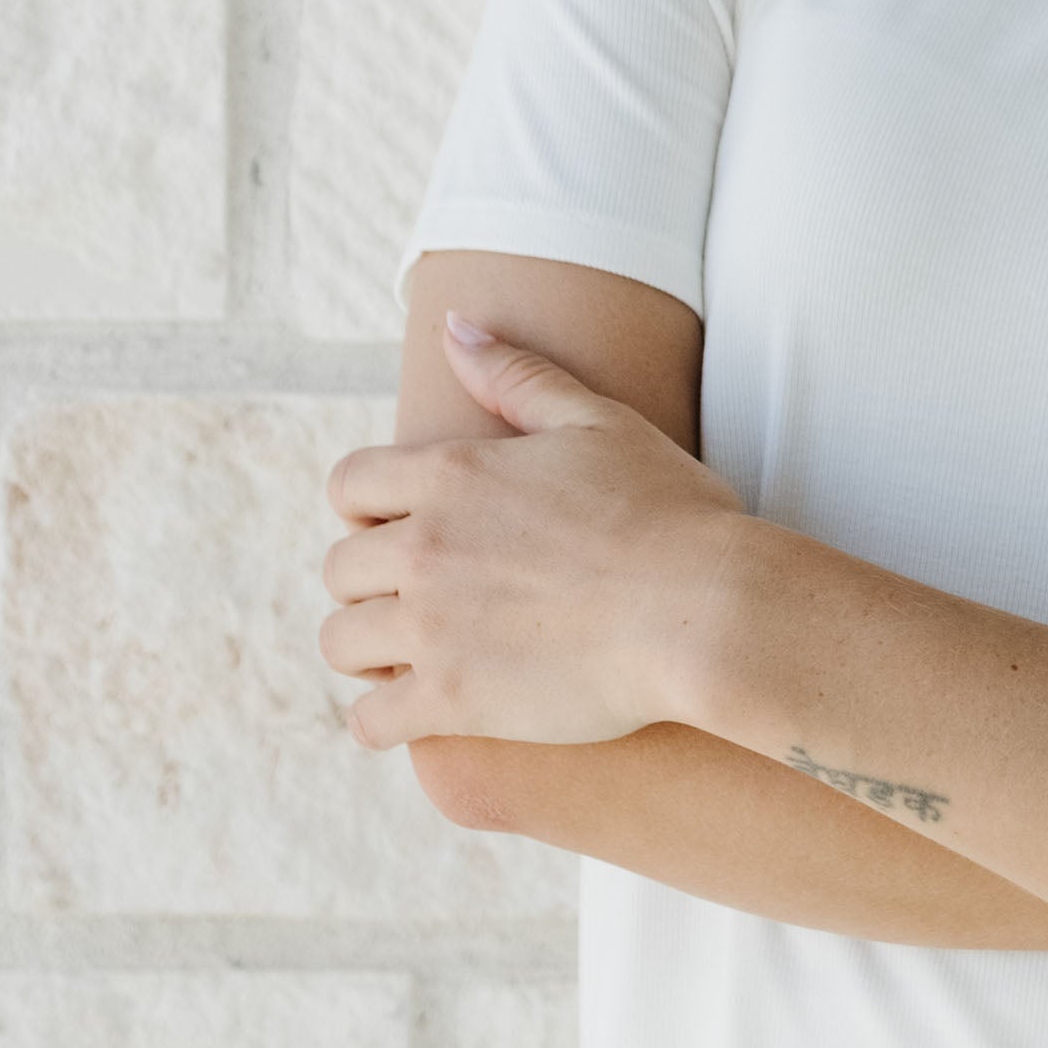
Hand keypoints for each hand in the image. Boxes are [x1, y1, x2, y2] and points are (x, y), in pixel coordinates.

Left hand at [321, 317, 746, 750]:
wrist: (708, 610)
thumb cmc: (670, 513)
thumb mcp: (598, 421)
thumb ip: (517, 375)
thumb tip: (453, 326)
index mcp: (452, 474)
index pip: (349, 485)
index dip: (366, 508)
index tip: (400, 528)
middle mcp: (424, 546)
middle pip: (338, 568)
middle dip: (368, 583)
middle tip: (414, 598)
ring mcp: (432, 627)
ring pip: (341, 642)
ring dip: (367, 650)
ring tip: (406, 657)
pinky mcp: (452, 700)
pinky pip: (370, 721)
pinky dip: (381, 720)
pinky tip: (415, 715)